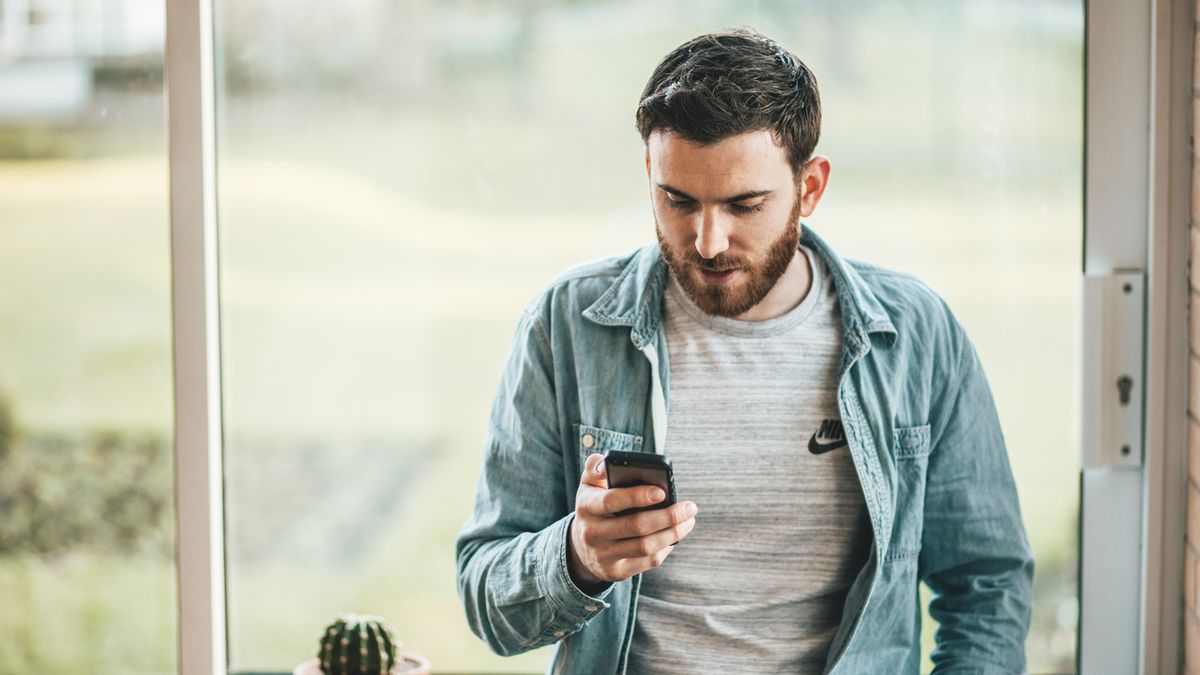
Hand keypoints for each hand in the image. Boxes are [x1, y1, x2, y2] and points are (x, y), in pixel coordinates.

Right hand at [567, 453, 697, 589]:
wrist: (580, 546)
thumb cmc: (594, 506)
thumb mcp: (589, 484)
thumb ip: (596, 467)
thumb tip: (607, 463)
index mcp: (586, 506)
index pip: (611, 500)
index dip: (637, 496)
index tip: (662, 491)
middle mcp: (592, 533)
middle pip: (636, 526)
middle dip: (668, 517)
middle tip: (690, 507)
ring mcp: (603, 555)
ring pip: (645, 546)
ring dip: (672, 533)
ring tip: (688, 521)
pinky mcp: (615, 572)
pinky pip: (647, 562)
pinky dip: (665, 548)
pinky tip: (674, 536)